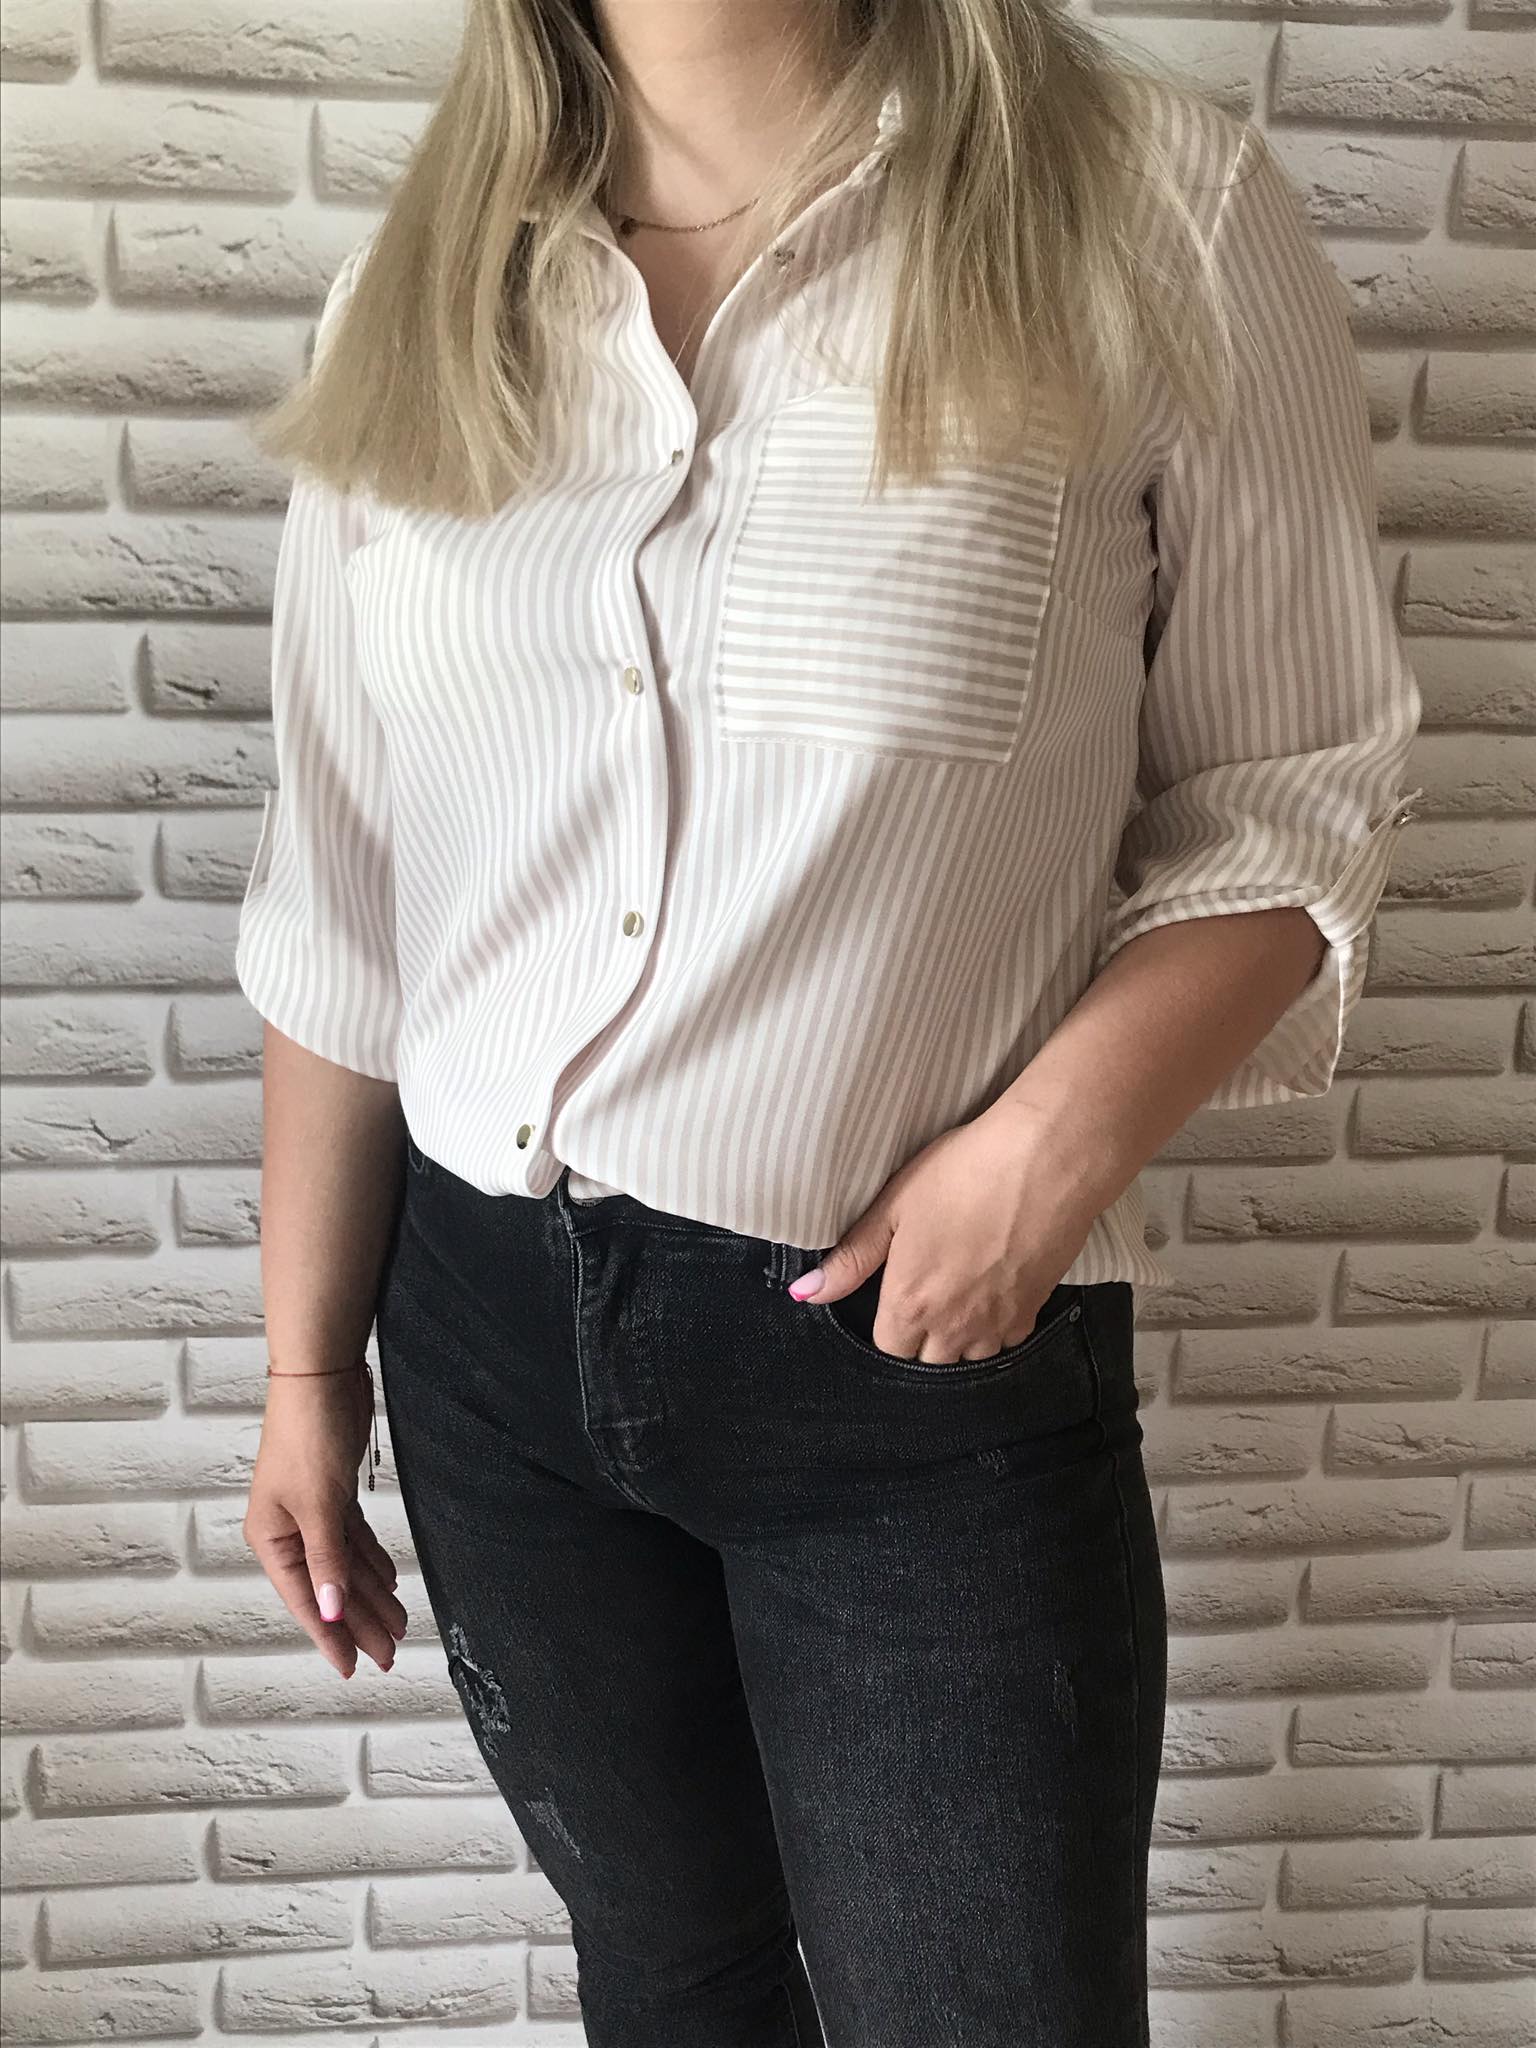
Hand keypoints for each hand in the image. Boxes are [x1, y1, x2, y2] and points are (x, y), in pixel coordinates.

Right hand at [243, 1366, 407, 1678]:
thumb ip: (327, 1559)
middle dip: (361, 1621)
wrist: (321, 1376)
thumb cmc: (307, 1434)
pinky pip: (353, 1539)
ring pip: (345, 1565)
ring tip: (400, 1625)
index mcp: (271, 1538)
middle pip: (329, 1587)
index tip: (352, 1667)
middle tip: (391, 1653)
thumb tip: (329, 1611)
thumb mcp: (319, 1503)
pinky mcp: (334, 1493)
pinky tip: (390, 1579)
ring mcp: (311, 1512)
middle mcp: (288, 1530)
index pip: (304, 1599)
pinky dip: (371, 1560)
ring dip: (372, 1594)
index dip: (329, 1636)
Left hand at [787, 1103, 1101, 1363]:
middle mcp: (953, 1325)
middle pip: (929, 1359)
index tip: (897, 1290)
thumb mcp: (893, 1205)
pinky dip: (998, 1323)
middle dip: (923, 1335)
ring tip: (961, 1288)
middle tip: (929, 1284)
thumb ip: (851, 1258)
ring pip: (970, 1354)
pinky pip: (1008, 1338)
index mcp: (910, 1302)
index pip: (889, 1346)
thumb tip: (803, 1293)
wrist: (1046, 1160)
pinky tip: (996, 1285)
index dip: (889, 1322)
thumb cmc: (963, 1173)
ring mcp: (997, 1322)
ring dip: (960, 1335)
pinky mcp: (1035, 1309)